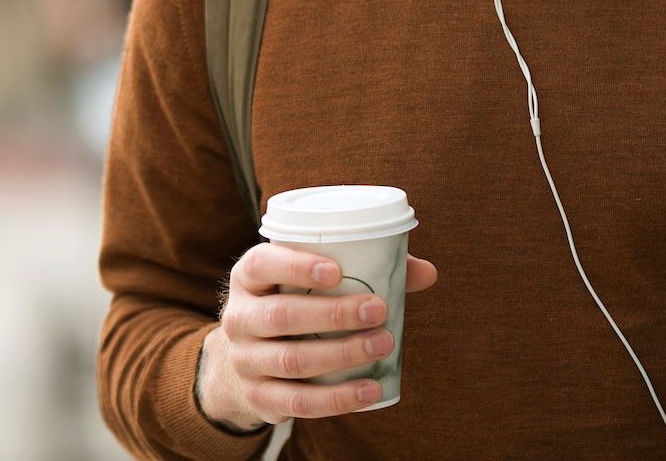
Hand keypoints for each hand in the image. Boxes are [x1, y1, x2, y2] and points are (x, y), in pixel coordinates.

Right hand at [197, 241, 438, 430]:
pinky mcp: (259, 397)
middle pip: (281, 316)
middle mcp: (238, 317)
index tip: (337, 270)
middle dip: (333, 314)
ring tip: (383, 344)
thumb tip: (426, 272)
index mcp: (248, 277)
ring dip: (342, 354)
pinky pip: (298, 402)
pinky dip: (338, 398)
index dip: (295, 265)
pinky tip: (371, 389)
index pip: (262, 264)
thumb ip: (366, 268)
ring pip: (292, 361)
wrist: (250, 355)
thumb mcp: (311, 280)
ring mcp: (245, 360)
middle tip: (377, 310)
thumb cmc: (295, 302)